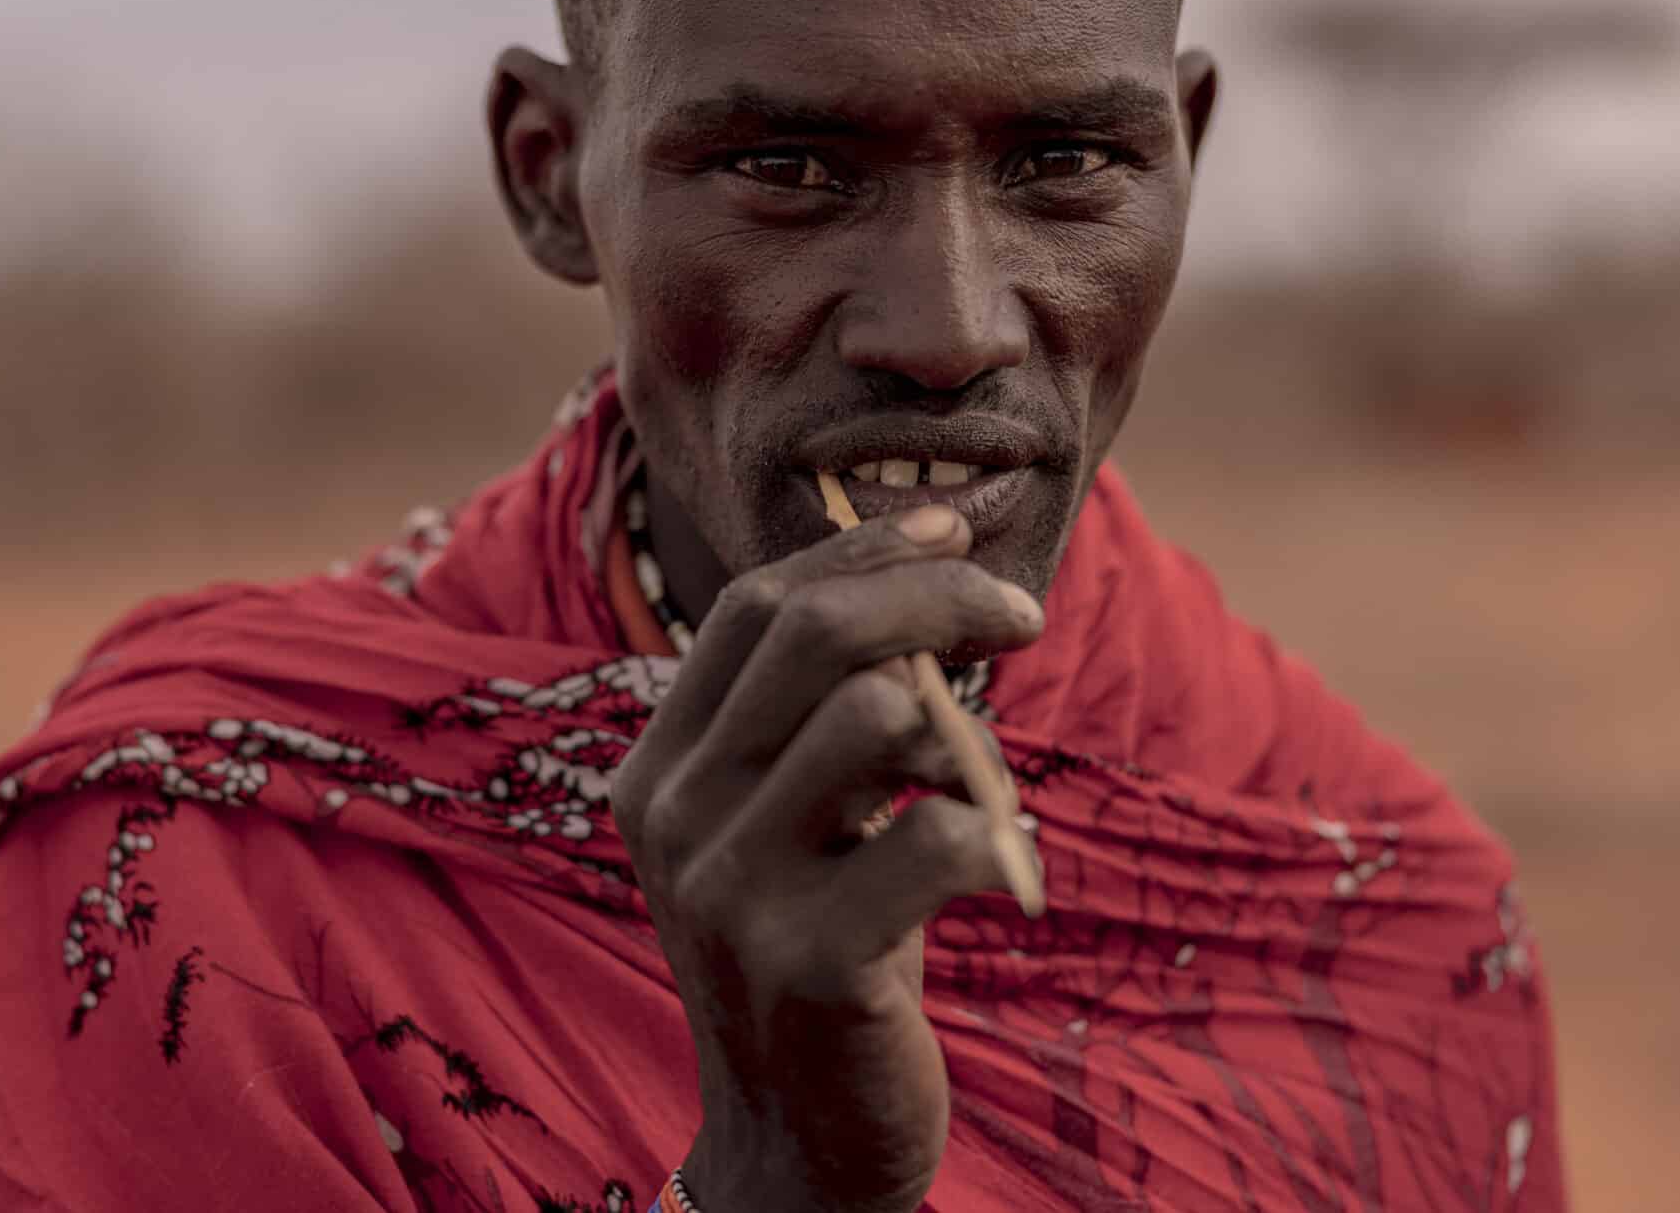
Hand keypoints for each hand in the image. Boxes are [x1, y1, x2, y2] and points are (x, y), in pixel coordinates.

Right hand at [610, 505, 1045, 1212]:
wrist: (795, 1147)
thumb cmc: (817, 955)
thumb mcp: (785, 827)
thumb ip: (818, 716)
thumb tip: (924, 569)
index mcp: (659, 769)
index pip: (757, 607)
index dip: (866, 553)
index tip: (953, 531)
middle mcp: (675, 817)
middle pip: (816, 634)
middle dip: (940, 595)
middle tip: (1020, 613)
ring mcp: (732, 892)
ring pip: (880, 715)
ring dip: (972, 737)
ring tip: (987, 792)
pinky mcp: (813, 964)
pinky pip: (939, 839)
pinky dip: (1002, 841)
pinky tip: (1007, 876)